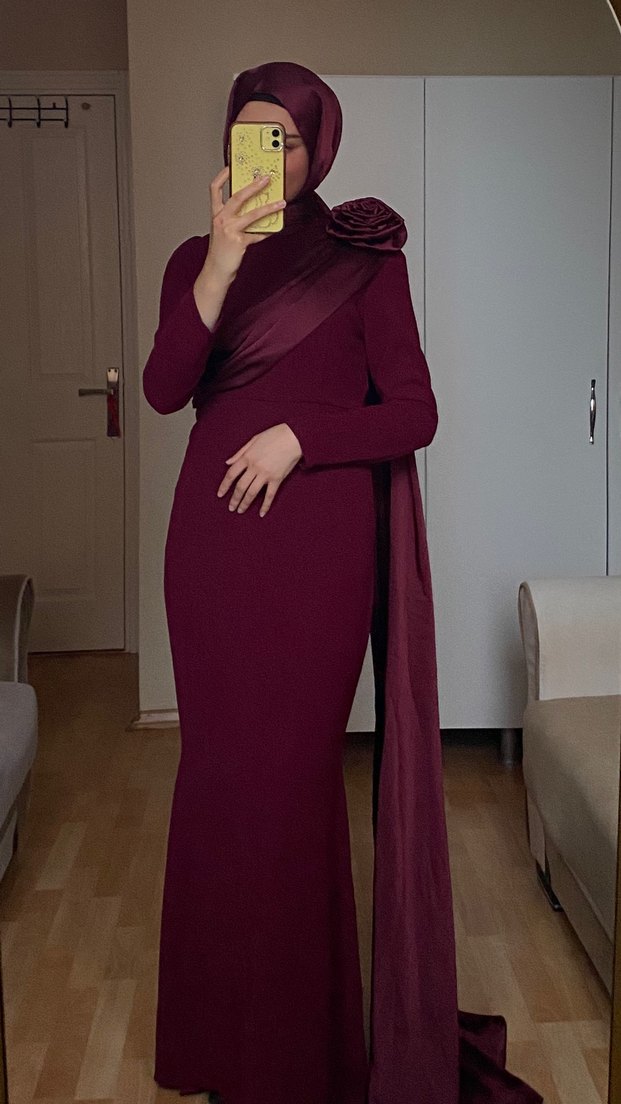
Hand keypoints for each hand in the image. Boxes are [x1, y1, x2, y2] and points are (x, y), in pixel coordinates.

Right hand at [204, 166, 286, 284]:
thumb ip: (235, 218)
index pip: (215, 188)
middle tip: (266, 178)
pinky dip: (267, 232)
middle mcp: (220, 219)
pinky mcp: (238, 242)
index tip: (233, 165)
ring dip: (269, 207)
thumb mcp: (224, 230)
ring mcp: (229, 230)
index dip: (223, 175)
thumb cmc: (221, 251)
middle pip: (237, 196)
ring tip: (281, 203)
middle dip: (253, 185)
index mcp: (216, 214)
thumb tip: (255, 207)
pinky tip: (274, 229)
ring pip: (252, 214)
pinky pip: (257, 234)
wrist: (216, 271)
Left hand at [216, 424, 302, 515]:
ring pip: (252, 493)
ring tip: (240, 511)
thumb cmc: (274, 435)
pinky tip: (261, 513)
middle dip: (234, 499)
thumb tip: (227, 463)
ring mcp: (266, 474)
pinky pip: (270, 495)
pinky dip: (265, 506)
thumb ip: (240, 452)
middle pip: (240, 487)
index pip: (231, 474)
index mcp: (247, 457)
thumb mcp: (254, 439)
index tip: (220, 495)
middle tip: (231, 507)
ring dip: (245, 503)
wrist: (294, 437)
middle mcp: (255, 467)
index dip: (224, 486)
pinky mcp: (277, 479)